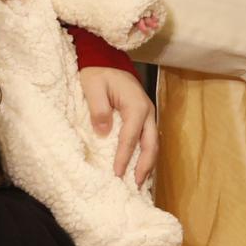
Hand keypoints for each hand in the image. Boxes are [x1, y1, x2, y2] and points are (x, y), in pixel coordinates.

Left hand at [78, 66, 157, 185]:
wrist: (106, 60)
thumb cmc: (98, 73)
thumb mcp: (93, 87)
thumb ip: (99, 109)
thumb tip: (104, 132)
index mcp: (136, 105)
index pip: (130, 137)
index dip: (124, 157)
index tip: (116, 174)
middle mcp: (147, 111)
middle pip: (150, 144)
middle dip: (144, 166)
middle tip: (136, 185)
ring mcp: (147, 114)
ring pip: (153, 143)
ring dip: (148, 163)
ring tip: (140, 181)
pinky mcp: (143, 116)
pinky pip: (148, 139)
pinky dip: (145, 154)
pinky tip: (139, 166)